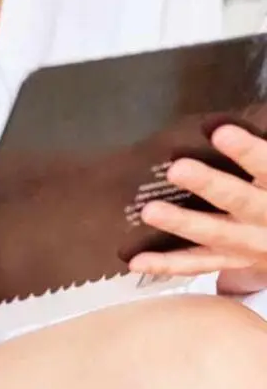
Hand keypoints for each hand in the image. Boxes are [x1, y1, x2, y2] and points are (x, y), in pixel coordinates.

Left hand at [128, 124, 266, 292]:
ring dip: (182, 223)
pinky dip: (166, 264)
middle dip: (209, 185)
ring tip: (150, 211)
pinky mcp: (232, 260)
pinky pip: (198, 264)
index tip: (221, 132)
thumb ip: (256, 153)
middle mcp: (266, 217)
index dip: (247, 151)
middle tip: (178, 169)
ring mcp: (249, 243)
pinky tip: (135, 261)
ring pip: (215, 234)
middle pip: (240, 201)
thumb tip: (223, 123)